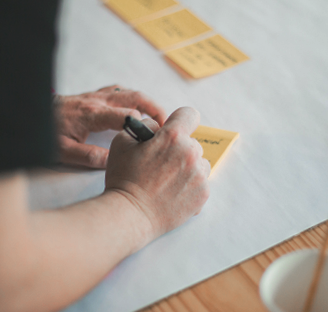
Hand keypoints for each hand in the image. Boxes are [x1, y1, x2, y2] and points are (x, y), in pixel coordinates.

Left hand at [54, 85, 166, 168]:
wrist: (34, 113)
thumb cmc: (48, 132)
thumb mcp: (63, 150)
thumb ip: (89, 156)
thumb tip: (114, 161)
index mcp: (94, 114)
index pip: (128, 114)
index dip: (145, 125)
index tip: (155, 138)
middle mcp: (99, 101)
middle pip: (136, 96)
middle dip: (155, 108)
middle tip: (167, 123)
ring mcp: (98, 95)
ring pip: (130, 91)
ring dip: (147, 102)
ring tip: (158, 116)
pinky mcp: (95, 95)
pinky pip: (120, 91)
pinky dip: (133, 97)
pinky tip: (137, 107)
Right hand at [105, 107, 210, 237]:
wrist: (130, 214)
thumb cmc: (124, 178)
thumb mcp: (123, 141)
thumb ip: (145, 126)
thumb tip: (159, 126)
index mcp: (172, 137)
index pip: (189, 114)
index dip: (180, 120)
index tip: (174, 129)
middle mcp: (190, 153)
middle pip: (193, 142)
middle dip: (179, 148)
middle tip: (162, 163)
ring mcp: (199, 175)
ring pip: (200, 162)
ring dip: (188, 166)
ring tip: (168, 180)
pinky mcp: (203, 193)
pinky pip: (201, 181)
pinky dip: (190, 185)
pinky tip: (173, 192)